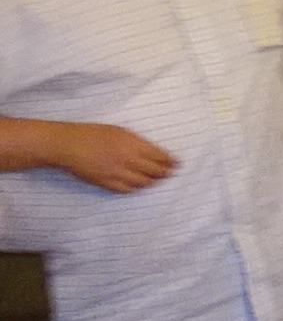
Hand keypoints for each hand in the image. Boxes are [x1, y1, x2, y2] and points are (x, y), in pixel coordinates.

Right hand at [53, 123, 176, 191]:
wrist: (67, 144)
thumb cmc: (92, 133)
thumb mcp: (119, 131)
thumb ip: (137, 142)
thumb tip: (154, 151)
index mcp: (132, 144)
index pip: (160, 156)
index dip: (171, 162)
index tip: (177, 164)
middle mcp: (127, 159)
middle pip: (155, 171)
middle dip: (165, 173)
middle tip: (170, 174)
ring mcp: (117, 172)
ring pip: (143, 182)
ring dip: (152, 182)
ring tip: (156, 180)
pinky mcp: (106, 182)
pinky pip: (126, 189)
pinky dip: (135, 188)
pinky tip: (138, 186)